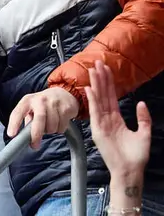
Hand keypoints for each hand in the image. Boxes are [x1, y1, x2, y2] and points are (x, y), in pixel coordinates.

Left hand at [7, 86, 79, 148]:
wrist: (64, 93)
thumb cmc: (44, 103)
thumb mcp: (32, 107)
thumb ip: (27, 119)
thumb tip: (24, 135)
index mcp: (27, 100)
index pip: (18, 112)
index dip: (14, 124)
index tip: (12, 135)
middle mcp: (40, 100)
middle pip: (38, 120)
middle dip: (36, 135)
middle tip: (34, 145)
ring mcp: (54, 103)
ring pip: (52, 126)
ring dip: (50, 131)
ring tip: (49, 126)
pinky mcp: (65, 108)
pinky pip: (62, 126)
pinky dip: (60, 129)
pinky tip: (59, 123)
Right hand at [86, 60, 150, 182]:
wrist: (130, 170)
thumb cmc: (136, 156)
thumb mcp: (144, 134)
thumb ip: (143, 118)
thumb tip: (141, 103)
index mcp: (116, 119)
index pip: (111, 97)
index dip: (109, 83)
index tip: (106, 69)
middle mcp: (106, 119)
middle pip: (103, 95)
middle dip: (100, 79)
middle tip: (97, 63)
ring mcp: (101, 123)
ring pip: (98, 100)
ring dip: (95, 85)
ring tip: (92, 71)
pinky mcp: (97, 130)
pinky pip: (94, 112)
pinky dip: (92, 100)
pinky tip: (89, 89)